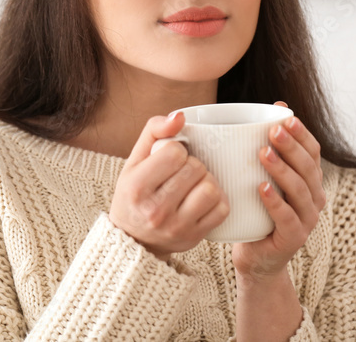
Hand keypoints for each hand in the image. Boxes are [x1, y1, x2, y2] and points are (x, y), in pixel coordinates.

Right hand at [109, 111, 229, 261]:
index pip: (174, 152)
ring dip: (207, 181)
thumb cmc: (135, 193)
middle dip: (193, 164)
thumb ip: (154, 130)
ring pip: (211, 189)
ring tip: (195, 183)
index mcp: (136, 186)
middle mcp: (155, 210)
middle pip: (195, 169)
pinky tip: (203, 198)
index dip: (177, 150)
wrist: (133, 240)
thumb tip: (180, 116)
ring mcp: (176, 227)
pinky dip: (218, 199)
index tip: (170, 159)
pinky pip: (222, 209)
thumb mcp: (135, 160)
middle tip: (183, 171)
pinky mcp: (193, 237)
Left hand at [232, 101, 325, 282]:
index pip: (313, 152)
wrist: (256, 258)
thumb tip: (261, 113)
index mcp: (310, 181)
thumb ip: (264, 152)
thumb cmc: (256, 212)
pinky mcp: (293, 239)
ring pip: (300, 190)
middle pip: (308, 168)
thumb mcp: (261, 179)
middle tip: (273, 130)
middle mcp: (314, 199)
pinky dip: (275, 202)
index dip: (302, 134)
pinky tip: (262, 187)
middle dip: (292, 146)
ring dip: (282, 169)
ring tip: (263, 153)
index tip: (285, 116)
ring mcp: (307, 220)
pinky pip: (287, 218)